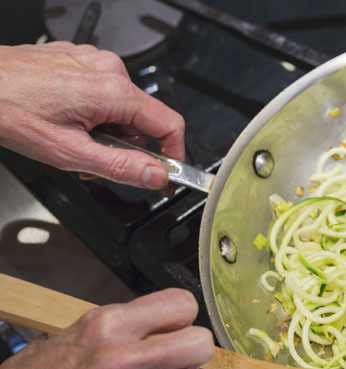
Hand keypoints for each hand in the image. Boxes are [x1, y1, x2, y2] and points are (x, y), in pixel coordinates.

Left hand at [0, 42, 183, 188]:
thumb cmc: (9, 110)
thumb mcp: (68, 153)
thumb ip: (120, 166)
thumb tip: (156, 176)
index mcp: (113, 91)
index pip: (170, 125)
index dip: (173, 155)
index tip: (166, 175)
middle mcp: (109, 69)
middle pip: (144, 118)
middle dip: (128, 147)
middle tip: (96, 164)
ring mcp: (93, 60)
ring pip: (122, 106)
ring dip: (108, 131)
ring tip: (74, 140)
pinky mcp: (78, 58)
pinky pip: (103, 91)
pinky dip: (93, 112)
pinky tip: (66, 120)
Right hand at [0, 289, 212, 368]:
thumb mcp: (71, 334)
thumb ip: (121, 327)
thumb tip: (160, 323)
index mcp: (105, 328)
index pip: (182, 305)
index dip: (182, 316)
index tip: (176, 324)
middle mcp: (119, 362)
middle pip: (199, 345)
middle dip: (192, 348)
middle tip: (178, 354)